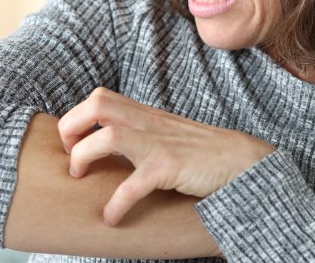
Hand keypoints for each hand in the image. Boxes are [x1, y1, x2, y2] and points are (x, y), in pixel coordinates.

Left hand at [58, 87, 274, 225]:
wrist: (243, 162)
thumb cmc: (202, 153)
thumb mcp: (165, 134)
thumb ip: (139, 133)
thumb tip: (106, 145)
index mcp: (145, 114)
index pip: (99, 97)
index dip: (77, 117)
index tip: (73, 143)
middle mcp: (148, 122)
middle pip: (96, 104)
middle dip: (71, 128)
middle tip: (71, 156)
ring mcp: (159, 143)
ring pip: (108, 136)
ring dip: (84, 156)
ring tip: (80, 177)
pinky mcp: (170, 167)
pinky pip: (133, 184)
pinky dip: (116, 203)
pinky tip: (112, 217)